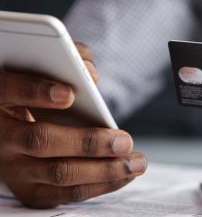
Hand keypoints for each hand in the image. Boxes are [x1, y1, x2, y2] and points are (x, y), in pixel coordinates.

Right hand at [0, 43, 146, 208]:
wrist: (19, 132)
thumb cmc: (41, 95)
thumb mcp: (47, 71)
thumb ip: (69, 59)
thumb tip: (92, 75)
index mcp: (1, 100)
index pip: (9, 91)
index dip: (36, 92)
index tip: (69, 94)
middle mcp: (2, 137)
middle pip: (40, 141)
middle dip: (88, 142)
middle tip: (124, 141)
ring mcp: (15, 169)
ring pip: (59, 173)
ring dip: (104, 170)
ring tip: (136, 162)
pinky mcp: (32, 191)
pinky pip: (68, 194)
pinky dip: (102, 185)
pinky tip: (125, 174)